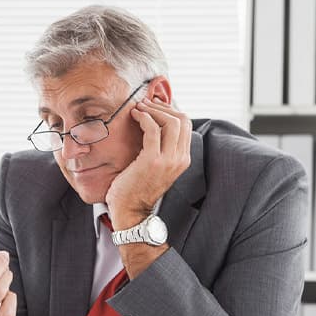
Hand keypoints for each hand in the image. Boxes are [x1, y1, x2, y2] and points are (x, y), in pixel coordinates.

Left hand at [105, 97, 191, 228]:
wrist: (130, 212)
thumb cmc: (136, 189)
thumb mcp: (155, 167)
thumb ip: (160, 149)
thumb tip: (154, 125)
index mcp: (183, 159)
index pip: (186, 124)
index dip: (170, 110)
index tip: (154, 105)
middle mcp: (180, 159)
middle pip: (182, 119)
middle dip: (162, 107)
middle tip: (145, 104)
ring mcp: (168, 160)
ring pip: (170, 121)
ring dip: (152, 110)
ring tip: (138, 108)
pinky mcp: (152, 160)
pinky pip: (152, 129)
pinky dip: (143, 117)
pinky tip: (134, 116)